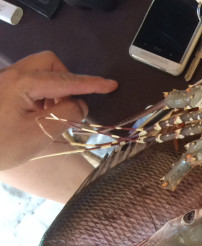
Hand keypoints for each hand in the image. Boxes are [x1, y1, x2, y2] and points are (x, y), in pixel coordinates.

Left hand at [0, 51, 117, 169]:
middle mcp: (12, 75)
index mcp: (21, 83)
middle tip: (68, 106)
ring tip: (51, 115)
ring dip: (55, 89)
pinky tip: (39, 116)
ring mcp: (6, 82)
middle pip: (50, 64)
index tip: (111, 85)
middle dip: (67, 80)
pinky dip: (43, 95)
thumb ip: (67, 114)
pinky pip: (31, 83)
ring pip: (40, 73)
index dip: (91, 84)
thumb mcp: (40, 133)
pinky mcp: (4, 91)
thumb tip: (81, 104)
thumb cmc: (2, 146)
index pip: (65, 80)